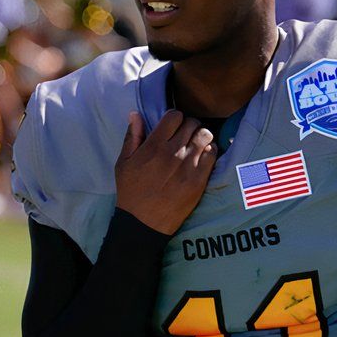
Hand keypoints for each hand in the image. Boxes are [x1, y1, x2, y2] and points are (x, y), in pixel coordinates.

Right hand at [114, 110, 218, 234]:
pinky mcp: (199, 180)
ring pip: (205, 135)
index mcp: (153, 146)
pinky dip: (209, 151)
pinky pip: (212, 154)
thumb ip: (132, 136)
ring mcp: (188, 166)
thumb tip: (135, 113)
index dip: (174, 118)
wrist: (143, 222)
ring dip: (201, 136)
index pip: (174, 116)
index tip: (172, 126)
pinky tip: (201, 157)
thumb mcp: (123, 163)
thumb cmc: (131, 191)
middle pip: (192, 123)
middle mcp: (172, 153)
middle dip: (189, 126)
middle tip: (184, 135)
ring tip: (195, 144)